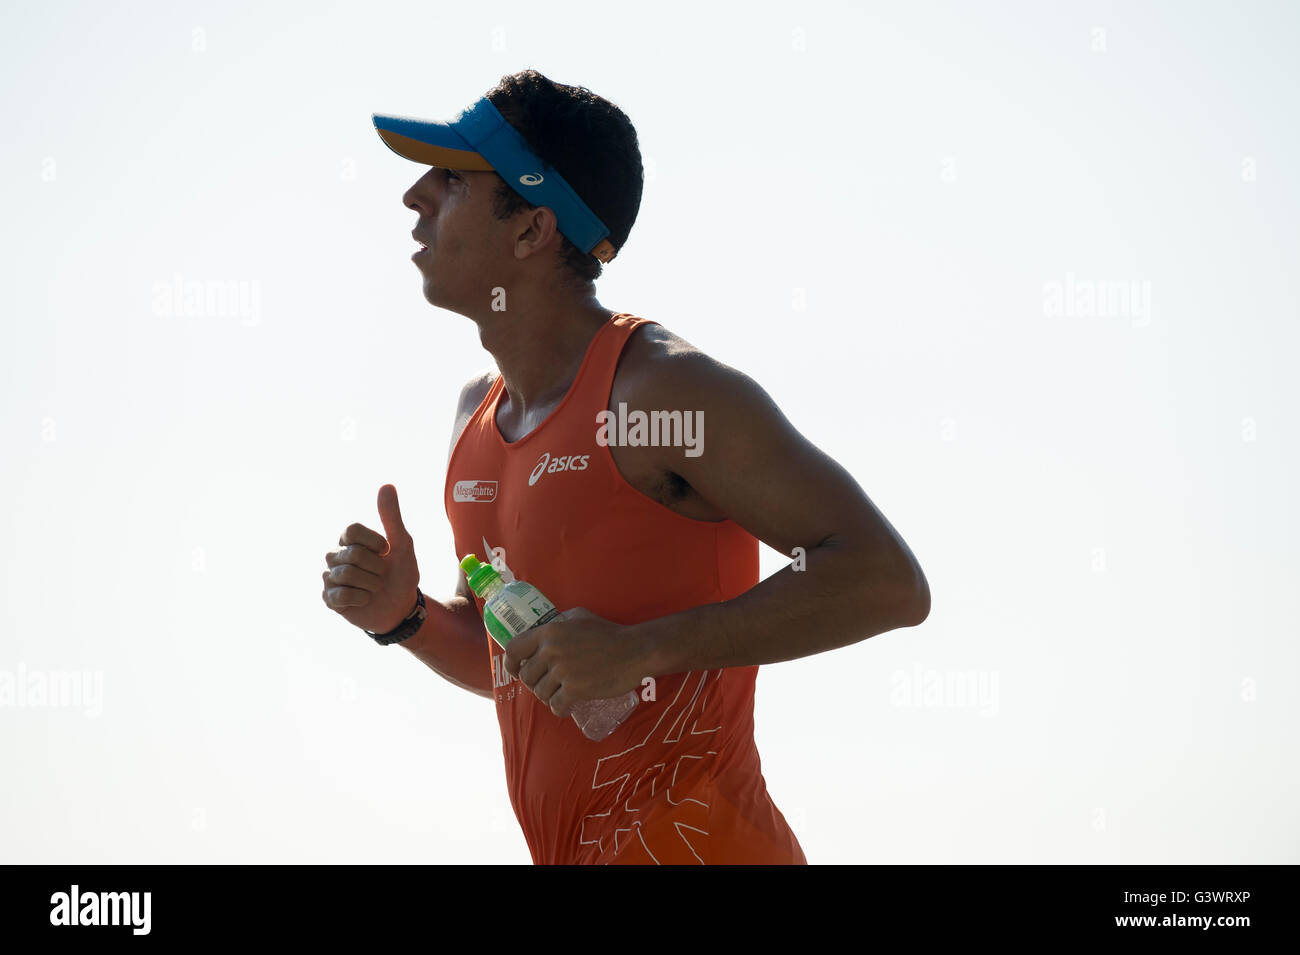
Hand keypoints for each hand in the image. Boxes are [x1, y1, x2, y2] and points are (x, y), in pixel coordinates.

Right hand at [322, 484, 420, 633]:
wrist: (401, 607)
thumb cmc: (401, 573)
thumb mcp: (402, 544)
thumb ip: (392, 516)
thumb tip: (387, 485)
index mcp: (349, 540)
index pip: (352, 530)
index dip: (374, 542)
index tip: (386, 551)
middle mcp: (335, 555)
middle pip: (353, 555)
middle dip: (377, 568)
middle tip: (382, 576)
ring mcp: (330, 577)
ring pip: (347, 574)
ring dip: (371, 584)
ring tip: (375, 588)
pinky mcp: (329, 599)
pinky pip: (342, 596)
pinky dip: (362, 599)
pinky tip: (365, 600)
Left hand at [503, 607, 648, 717]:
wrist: (635, 651)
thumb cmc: (609, 633)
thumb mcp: (580, 616)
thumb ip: (559, 622)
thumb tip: (545, 628)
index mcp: (549, 632)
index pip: (513, 649)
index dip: (511, 663)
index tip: (515, 670)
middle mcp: (551, 651)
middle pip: (526, 676)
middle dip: (535, 683)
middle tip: (549, 683)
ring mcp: (563, 671)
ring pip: (540, 693)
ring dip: (549, 696)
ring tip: (562, 693)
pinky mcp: (575, 689)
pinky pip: (556, 706)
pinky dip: (560, 708)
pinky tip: (568, 705)